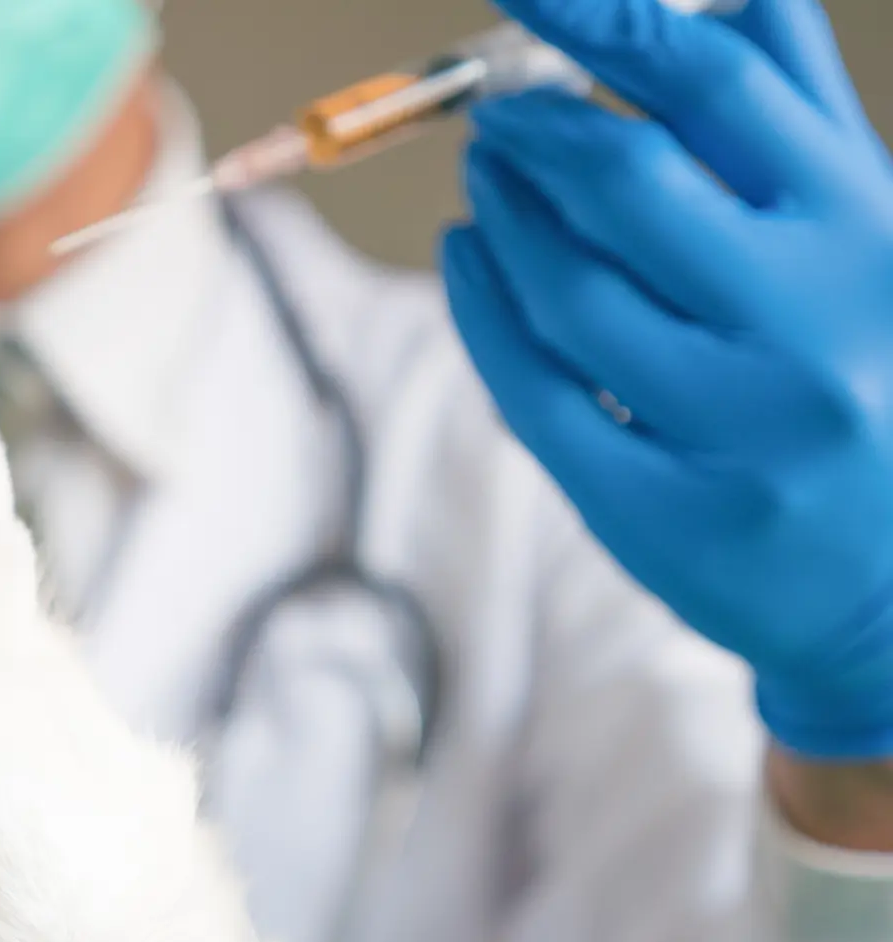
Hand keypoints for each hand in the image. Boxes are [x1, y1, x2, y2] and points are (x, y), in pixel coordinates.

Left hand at [441, 0, 892, 759]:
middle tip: (493, 113)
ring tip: (485, 180)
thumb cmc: (868, 369)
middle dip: (537, 133)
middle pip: (630, 185)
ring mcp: (735, 429)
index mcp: (865, 227)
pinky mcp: (662, 514)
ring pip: (569, 296)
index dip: (602, 21)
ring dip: (504, 220)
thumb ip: (793, 114)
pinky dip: (484, 313)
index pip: (715, 87)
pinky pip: (536, 396)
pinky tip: (468, 260)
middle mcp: (810, 325)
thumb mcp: (867, 232)